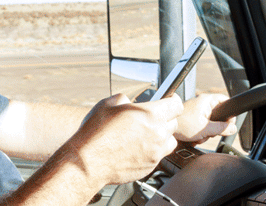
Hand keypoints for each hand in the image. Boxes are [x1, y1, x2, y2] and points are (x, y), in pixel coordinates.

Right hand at [66, 94, 183, 184]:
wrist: (89, 161)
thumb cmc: (96, 133)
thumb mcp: (108, 104)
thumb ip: (125, 100)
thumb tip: (129, 103)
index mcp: (150, 115)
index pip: (176, 105)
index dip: (172, 100)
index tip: (169, 100)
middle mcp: (158, 134)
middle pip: (174, 123)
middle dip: (165, 118)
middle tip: (150, 118)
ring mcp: (155, 152)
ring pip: (169, 140)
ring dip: (162, 136)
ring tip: (145, 134)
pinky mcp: (150, 166)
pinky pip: (159, 155)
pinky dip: (153, 150)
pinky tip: (137, 147)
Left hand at [173, 93, 236, 142]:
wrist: (166, 129)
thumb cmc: (182, 125)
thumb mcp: (206, 129)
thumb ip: (222, 128)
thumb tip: (233, 128)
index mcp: (206, 100)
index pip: (225, 100)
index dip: (229, 113)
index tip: (229, 124)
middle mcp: (202, 103)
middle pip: (219, 114)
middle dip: (215, 127)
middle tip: (209, 132)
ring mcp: (196, 110)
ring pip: (210, 122)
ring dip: (207, 132)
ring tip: (199, 136)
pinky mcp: (192, 117)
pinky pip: (202, 124)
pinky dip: (200, 132)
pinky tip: (194, 137)